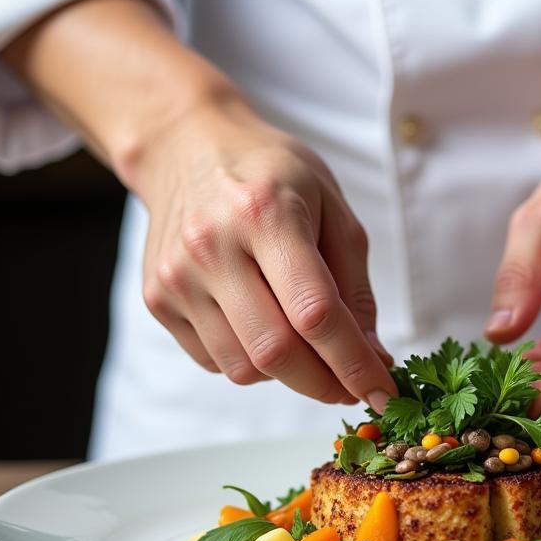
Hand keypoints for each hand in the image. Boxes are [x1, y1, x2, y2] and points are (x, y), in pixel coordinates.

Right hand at [130, 93, 395, 410]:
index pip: (315, 313)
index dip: (355, 363)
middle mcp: (213, 247)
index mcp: (266, 214)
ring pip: (242, 368)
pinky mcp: (158, 299)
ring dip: (286, 373)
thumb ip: (354, 286)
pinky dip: (249, 360)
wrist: (187, 147)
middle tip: (351, 386)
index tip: (383, 392)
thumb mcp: (332, 207)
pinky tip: (261, 323)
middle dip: (324, 383)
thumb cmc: (272, 173)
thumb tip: (372, 358)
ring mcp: (178, 277)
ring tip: (303, 342)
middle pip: (275, 352)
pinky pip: (214, 360)